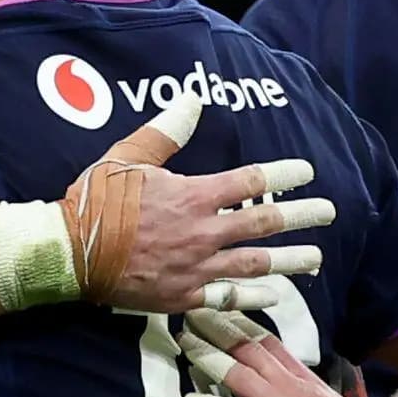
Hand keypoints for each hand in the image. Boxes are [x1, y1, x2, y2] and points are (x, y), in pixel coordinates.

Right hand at [63, 94, 334, 315]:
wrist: (69, 253)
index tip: (306, 171)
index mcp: (193, 195)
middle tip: (328, 213)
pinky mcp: (183, 296)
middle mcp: (202, 232)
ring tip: (316, 258)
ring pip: (254, 264)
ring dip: (289, 260)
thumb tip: (192, 98)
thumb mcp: (128, 156)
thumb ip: (166, 131)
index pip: (250, 181)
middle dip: (301, 216)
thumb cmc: (94, 202)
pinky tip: (274, 295)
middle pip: (263, 222)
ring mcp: (196, 267)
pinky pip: (227, 298)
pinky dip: (253, 297)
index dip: (282, 174)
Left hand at [181, 308, 377, 396]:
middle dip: (221, 328)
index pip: (272, 345)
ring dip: (208, 356)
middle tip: (196, 313)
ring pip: (238, 373)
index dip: (245, 327)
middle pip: (250, 349)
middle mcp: (291, 388)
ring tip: (185, 342)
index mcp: (307, 381)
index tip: (226, 314)